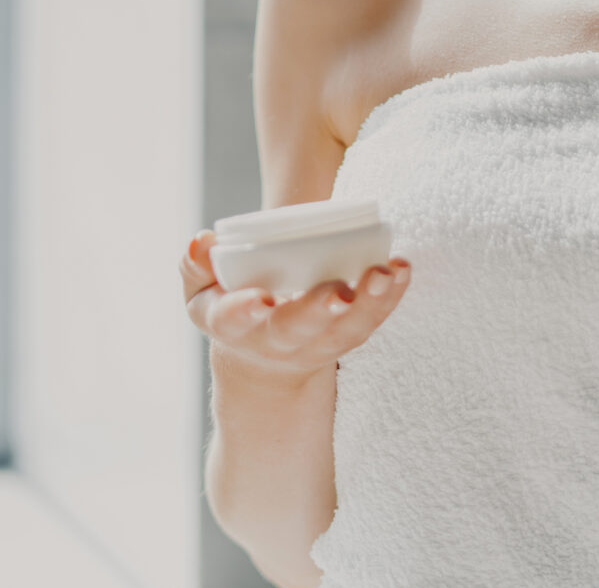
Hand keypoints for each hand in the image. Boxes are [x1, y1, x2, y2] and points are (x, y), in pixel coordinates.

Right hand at [182, 228, 411, 379]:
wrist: (266, 359)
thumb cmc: (231, 308)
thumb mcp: (202, 292)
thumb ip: (196, 265)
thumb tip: (201, 240)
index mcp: (233, 327)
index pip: (235, 320)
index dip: (244, 309)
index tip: (260, 297)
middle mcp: (276, 342)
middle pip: (297, 330)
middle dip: (317, 312)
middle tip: (338, 293)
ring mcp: (316, 344)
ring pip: (344, 331)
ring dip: (368, 303)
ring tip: (384, 273)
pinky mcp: (346, 339)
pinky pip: (371, 323)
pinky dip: (390, 298)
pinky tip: (402, 270)